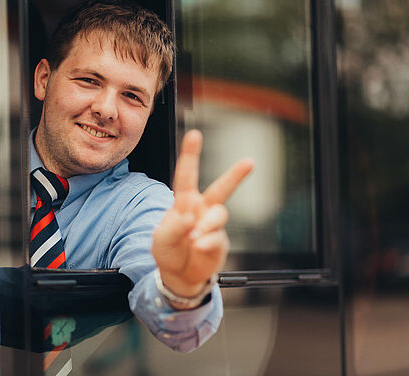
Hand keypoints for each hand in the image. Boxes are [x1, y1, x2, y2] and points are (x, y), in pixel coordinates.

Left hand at [152, 130, 253, 302]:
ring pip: (220, 214)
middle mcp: (201, 210)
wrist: (179, 275)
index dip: (190, 155)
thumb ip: (172, 227)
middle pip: (220, 189)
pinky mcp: (220, 241)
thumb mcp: (161, 239)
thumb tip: (190, 217)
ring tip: (194, 239)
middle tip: (250, 163)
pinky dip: (206, 242)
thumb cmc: (168, 251)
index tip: (195, 135)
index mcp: (184, 202)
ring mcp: (212, 225)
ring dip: (207, 225)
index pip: (186, 175)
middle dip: (235, 175)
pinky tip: (198, 247)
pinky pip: (217, 237)